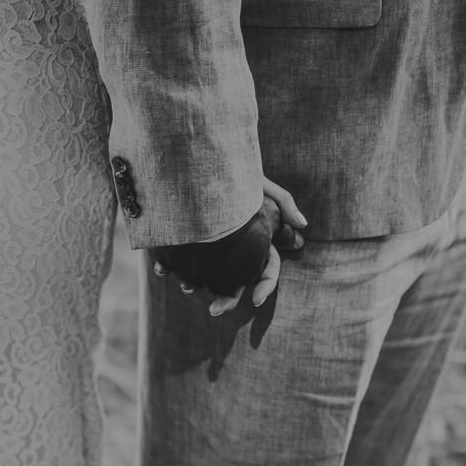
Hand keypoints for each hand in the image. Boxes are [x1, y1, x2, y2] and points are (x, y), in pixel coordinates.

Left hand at [149, 178, 308, 317]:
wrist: (200, 154)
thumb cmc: (237, 170)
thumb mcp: (260, 183)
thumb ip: (284, 202)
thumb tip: (303, 226)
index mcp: (256, 240)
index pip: (268, 269)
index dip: (265, 286)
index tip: (255, 299)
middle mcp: (234, 247)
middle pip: (235, 281)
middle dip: (226, 299)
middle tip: (214, 311)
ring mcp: (210, 245)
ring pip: (206, 275)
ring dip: (196, 284)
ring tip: (186, 286)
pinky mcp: (187, 239)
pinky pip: (178, 259)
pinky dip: (168, 266)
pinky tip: (161, 270)